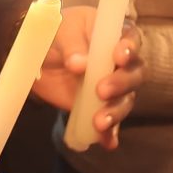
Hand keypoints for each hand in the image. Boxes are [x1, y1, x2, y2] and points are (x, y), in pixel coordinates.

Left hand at [32, 7, 143, 149]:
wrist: (38, 56)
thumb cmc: (56, 33)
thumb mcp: (61, 30)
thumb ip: (72, 45)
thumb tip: (79, 64)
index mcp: (114, 35)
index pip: (131, 40)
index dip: (129, 49)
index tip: (118, 57)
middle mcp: (120, 63)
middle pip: (134, 74)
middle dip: (121, 83)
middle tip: (101, 90)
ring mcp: (112, 87)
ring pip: (125, 100)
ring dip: (115, 112)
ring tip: (99, 122)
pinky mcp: (100, 107)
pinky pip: (111, 124)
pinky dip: (110, 134)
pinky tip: (107, 142)